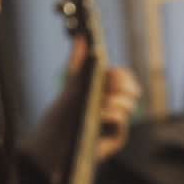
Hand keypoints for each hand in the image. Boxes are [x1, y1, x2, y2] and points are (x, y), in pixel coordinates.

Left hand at [59, 37, 138, 162]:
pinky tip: (102, 115)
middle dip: (124, 86)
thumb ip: (77, 62)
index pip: (124, 78)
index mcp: (104, 92)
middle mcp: (113, 107)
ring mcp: (115, 124)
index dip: (122, 75)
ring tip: (102, 104)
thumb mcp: (70, 86)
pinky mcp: (115, 138)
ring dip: (117, 101)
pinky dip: (114, 115)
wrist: (51, 147)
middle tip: (111, 87)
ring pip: (129, 106)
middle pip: (132, 90)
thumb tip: (82, 37)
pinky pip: (122, 123)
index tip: (113, 73)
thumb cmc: (60, 118)